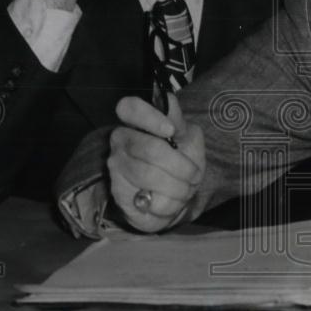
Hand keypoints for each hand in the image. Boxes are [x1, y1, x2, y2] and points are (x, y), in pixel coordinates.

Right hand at [107, 93, 205, 232]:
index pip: (129, 107)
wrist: (174, 195)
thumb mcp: (187, 136)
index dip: (150, 117)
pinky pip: (149, 199)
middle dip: (180, 166)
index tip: (171, 130)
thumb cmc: (181, 159)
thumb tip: (169, 110)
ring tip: (185, 188)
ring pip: (150, 176)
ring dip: (178, 187)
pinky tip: (171, 200)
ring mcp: (116, 165)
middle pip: (150, 149)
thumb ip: (178, 121)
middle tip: (194, 174)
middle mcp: (121, 139)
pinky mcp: (118, 191)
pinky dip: (169, 203)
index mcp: (137, 120)